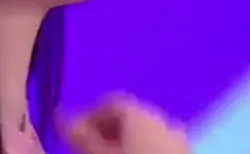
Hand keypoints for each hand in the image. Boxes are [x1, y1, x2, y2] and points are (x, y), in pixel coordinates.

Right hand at [61, 94, 190, 153]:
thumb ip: (82, 135)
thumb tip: (61, 115)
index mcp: (142, 112)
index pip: (110, 101)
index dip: (88, 116)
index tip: (73, 135)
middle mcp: (164, 118)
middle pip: (130, 118)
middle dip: (107, 132)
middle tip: (88, 149)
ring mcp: (182, 140)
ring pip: (146, 135)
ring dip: (126, 144)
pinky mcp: (189, 153)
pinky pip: (159, 146)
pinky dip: (143, 151)